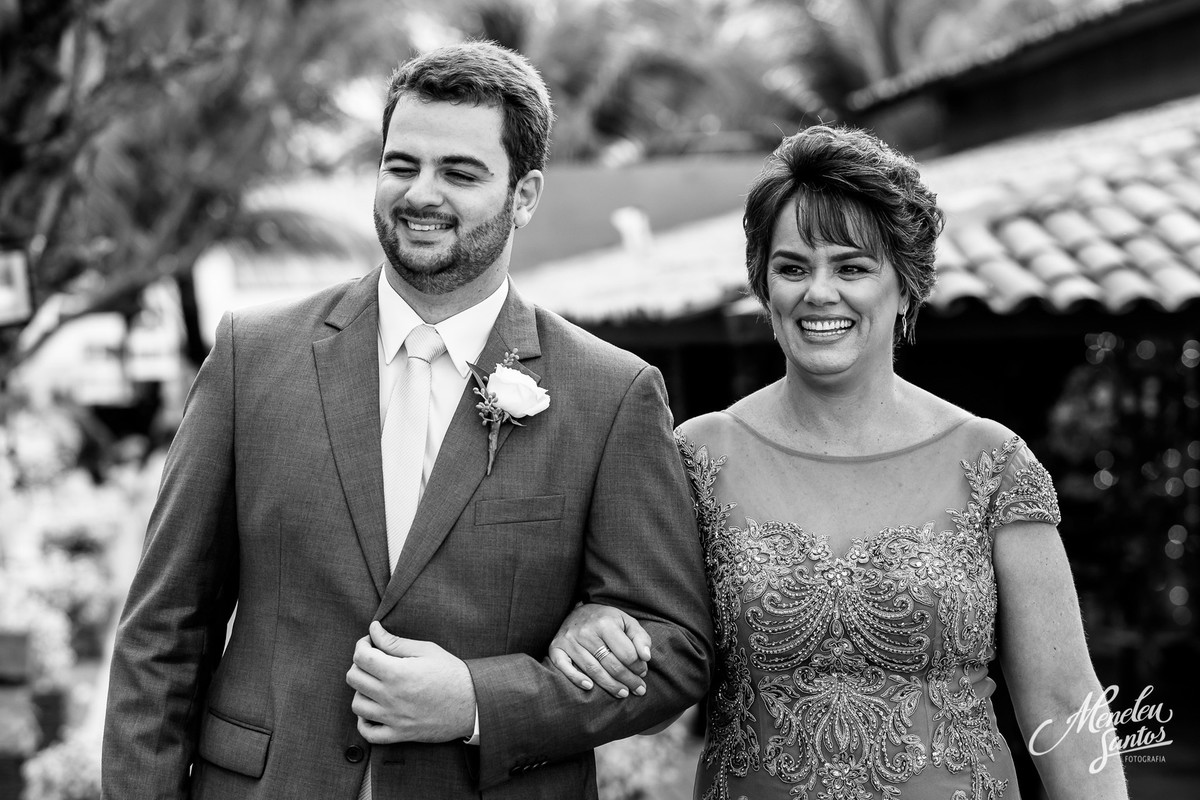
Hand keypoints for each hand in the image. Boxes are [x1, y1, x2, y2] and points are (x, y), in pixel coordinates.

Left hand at [345, 621, 474, 743]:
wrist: (472, 703)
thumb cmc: (451, 673)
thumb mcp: (426, 650)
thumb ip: (395, 642)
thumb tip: (374, 630)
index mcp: (397, 673)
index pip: (361, 657)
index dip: (362, 645)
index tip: (371, 642)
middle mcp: (390, 696)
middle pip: (353, 678)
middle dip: (359, 664)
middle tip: (374, 660)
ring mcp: (393, 718)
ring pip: (356, 705)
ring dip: (361, 691)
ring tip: (375, 684)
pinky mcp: (399, 734)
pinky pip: (368, 733)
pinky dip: (364, 722)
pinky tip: (373, 710)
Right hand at [549, 603, 652, 698]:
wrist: (579, 611)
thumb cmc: (607, 620)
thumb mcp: (626, 622)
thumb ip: (640, 638)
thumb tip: (646, 658)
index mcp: (605, 623)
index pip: (626, 653)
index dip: (638, 667)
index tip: (643, 673)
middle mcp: (585, 631)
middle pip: (611, 664)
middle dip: (628, 680)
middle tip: (638, 690)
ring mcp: (569, 640)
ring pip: (592, 670)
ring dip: (610, 685)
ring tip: (623, 693)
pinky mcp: (555, 648)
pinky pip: (564, 667)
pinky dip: (576, 679)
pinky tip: (590, 687)